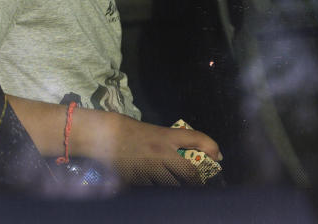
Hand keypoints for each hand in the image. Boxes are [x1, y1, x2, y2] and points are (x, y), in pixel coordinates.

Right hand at [77, 111, 221, 185]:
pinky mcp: (138, 181)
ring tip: (176, 187)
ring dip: (176, 187)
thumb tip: (183, 152)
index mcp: (164, 136)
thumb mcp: (149, 129)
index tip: (218, 156)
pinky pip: (153, 189)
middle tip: (198, 183)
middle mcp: (161, 154)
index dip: (211, 146)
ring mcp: (150, 169)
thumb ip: (166, 141)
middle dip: (197, 181)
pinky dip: (156, 189)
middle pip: (190, 172)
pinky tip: (153, 185)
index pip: (196, 139)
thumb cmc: (123, 127)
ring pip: (173, 185)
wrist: (99, 135)